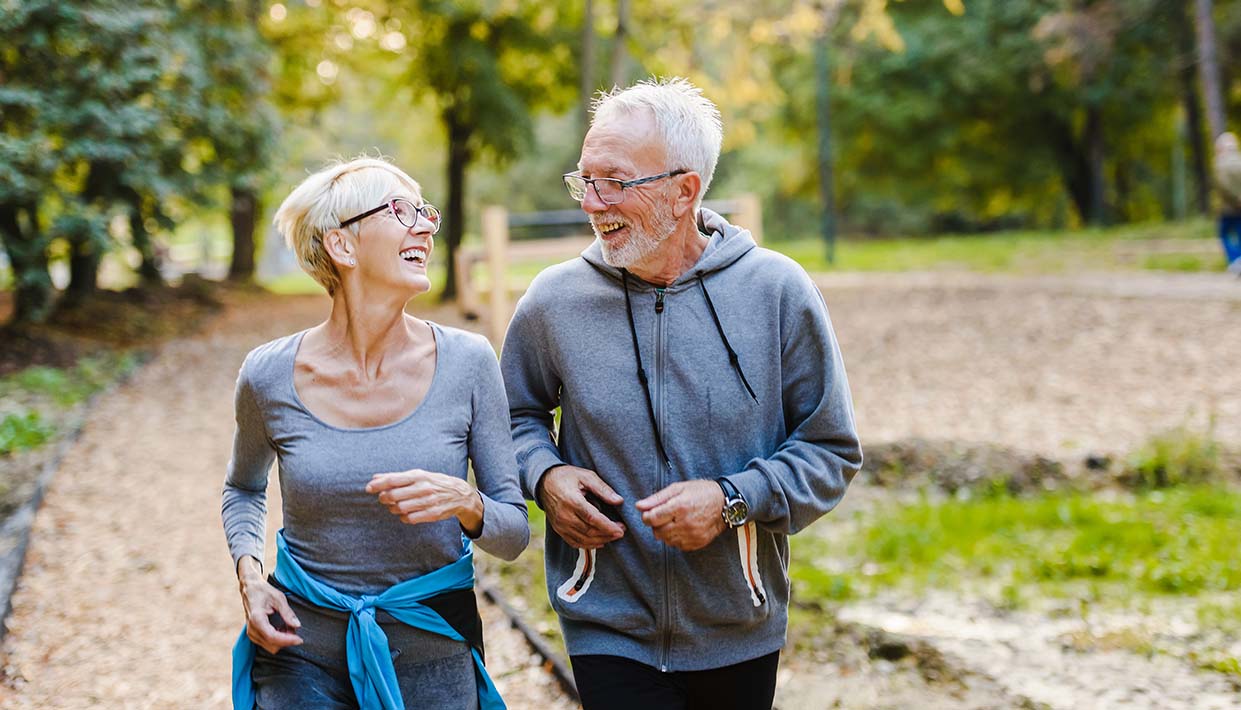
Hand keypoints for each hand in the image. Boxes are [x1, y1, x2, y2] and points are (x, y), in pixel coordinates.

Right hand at [237, 556, 301, 654]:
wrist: (250, 589)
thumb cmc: (264, 591)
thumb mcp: (279, 598)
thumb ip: (287, 613)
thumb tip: (297, 626)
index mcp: (256, 619)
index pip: (272, 637)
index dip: (287, 640)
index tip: (300, 639)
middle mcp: (252, 629)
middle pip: (272, 645)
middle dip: (286, 640)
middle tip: (295, 628)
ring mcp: (251, 633)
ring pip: (270, 647)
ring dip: (282, 640)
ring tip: (289, 627)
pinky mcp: (253, 634)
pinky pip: (267, 643)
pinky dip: (277, 639)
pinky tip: (282, 628)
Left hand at [366, 470, 483, 534]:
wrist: (459, 494)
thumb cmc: (434, 483)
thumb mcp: (418, 475)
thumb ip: (397, 477)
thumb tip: (375, 477)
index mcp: (419, 476)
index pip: (393, 480)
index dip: (378, 485)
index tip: (368, 488)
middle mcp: (423, 488)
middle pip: (394, 495)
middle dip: (384, 498)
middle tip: (383, 499)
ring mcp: (428, 501)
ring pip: (400, 508)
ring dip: (393, 508)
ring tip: (394, 506)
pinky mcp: (432, 514)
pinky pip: (409, 518)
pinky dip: (403, 517)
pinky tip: (404, 514)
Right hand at [538, 465, 625, 548]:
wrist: (544, 482)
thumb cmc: (567, 477)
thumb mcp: (586, 476)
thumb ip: (603, 488)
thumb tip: (619, 501)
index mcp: (572, 500)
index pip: (593, 519)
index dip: (608, 527)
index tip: (621, 530)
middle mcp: (564, 515)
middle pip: (589, 531)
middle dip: (607, 534)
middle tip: (621, 532)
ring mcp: (560, 525)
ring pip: (583, 539)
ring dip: (600, 541)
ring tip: (613, 536)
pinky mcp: (558, 529)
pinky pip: (574, 542)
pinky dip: (588, 545)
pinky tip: (599, 542)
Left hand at [636, 480, 726, 550]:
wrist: (725, 504)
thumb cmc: (702, 492)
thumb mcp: (678, 488)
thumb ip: (657, 498)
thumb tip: (639, 506)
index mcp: (680, 506)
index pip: (652, 518)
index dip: (646, 516)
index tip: (649, 513)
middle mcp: (686, 523)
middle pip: (657, 531)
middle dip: (656, 524)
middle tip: (663, 516)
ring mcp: (692, 535)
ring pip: (666, 540)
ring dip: (666, 532)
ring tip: (674, 521)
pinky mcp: (697, 543)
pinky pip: (678, 545)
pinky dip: (676, 538)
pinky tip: (682, 528)